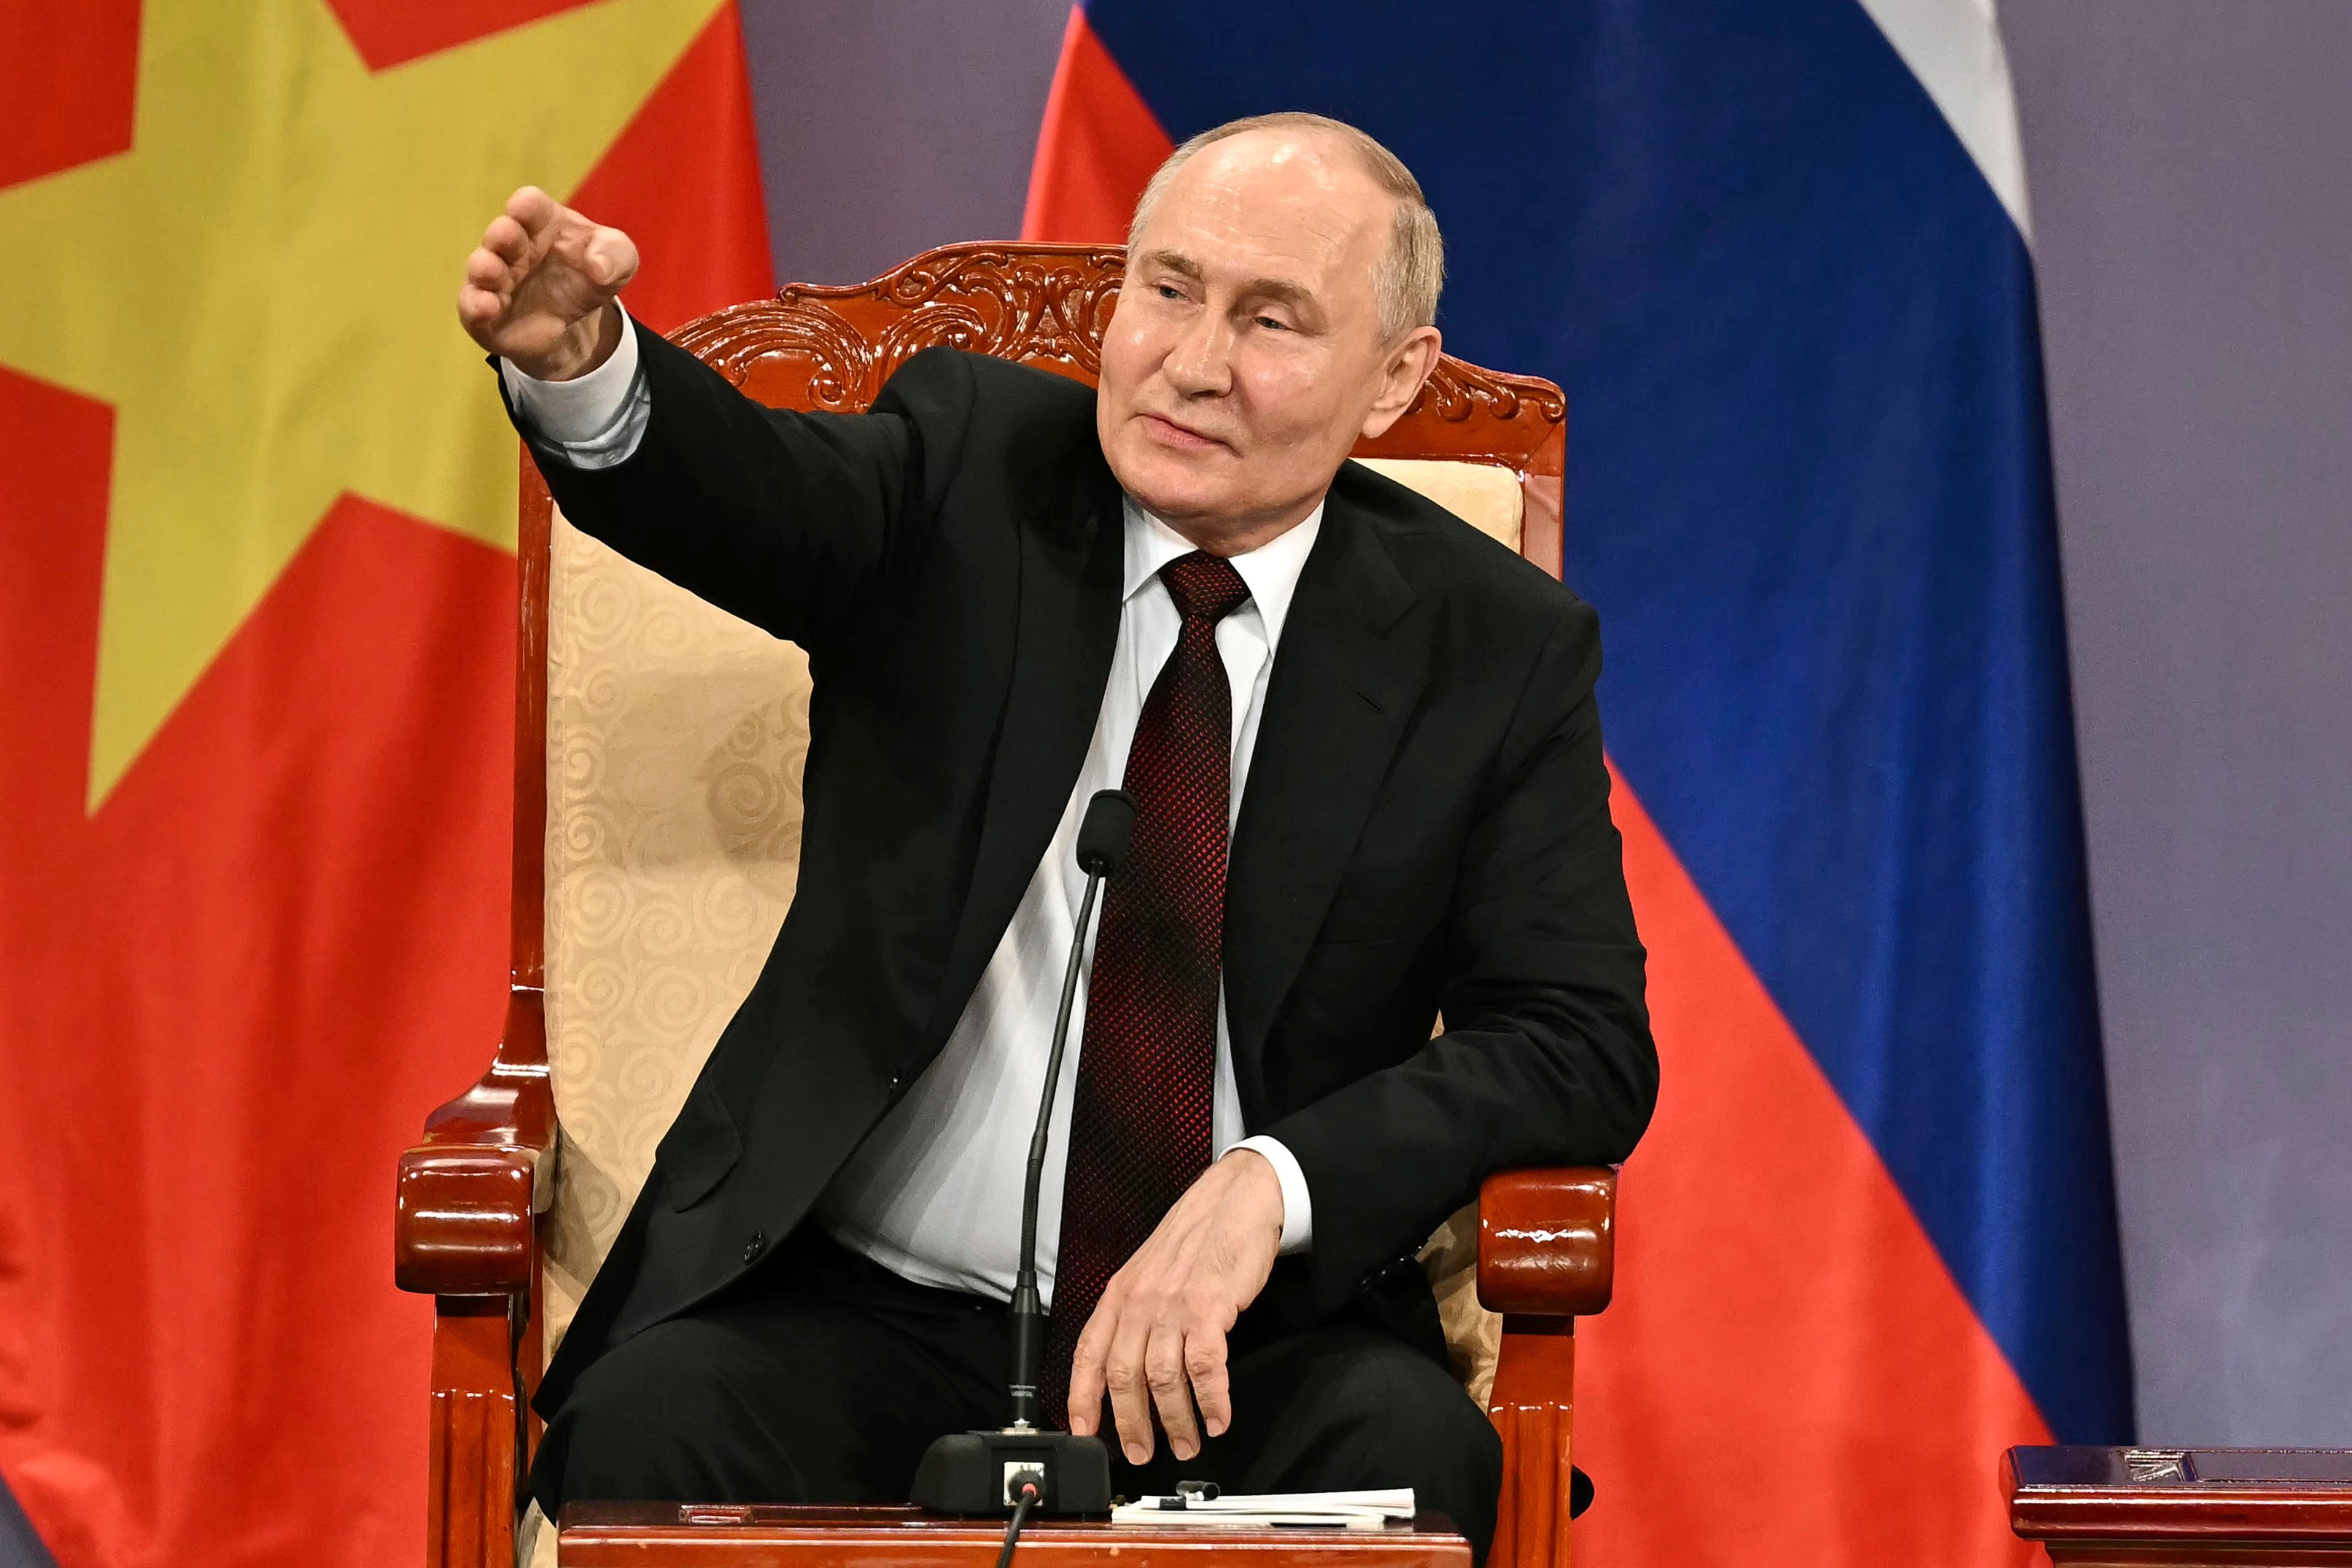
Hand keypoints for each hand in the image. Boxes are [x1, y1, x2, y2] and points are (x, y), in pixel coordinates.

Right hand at [455, 185, 638, 381]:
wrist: (577, 324)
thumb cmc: (590, 275)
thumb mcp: (619, 260)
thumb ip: (616, 254)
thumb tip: (599, 266)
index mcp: (542, 223)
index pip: (530, 205)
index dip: (526, 205)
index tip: (526, 207)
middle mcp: (513, 246)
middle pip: (502, 233)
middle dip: (503, 233)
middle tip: (507, 235)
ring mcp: (496, 278)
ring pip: (482, 268)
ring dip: (484, 267)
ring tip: (490, 270)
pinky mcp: (486, 313)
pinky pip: (473, 306)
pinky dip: (476, 306)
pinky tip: (487, 307)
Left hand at [1066, 1148, 1284, 1463]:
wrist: (1236, 1199)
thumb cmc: (1197, 1238)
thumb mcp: (1149, 1271)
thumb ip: (1134, 1313)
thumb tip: (1125, 1363)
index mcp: (1120, 1294)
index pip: (1088, 1355)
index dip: (1082, 1399)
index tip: (1083, 1432)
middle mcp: (1140, 1302)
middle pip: (1124, 1377)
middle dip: (1131, 1424)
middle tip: (1143, 1453)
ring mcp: (1175, 1305)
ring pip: (1163, 1379)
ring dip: (1176, 1421)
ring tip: (1188, 1442)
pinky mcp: (1211, 1307)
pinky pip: (1205, 1367)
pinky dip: (1212, 1400)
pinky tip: (1218, 1417)